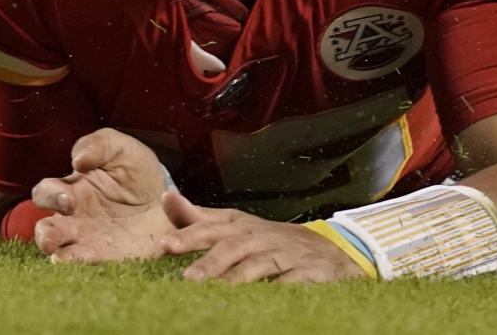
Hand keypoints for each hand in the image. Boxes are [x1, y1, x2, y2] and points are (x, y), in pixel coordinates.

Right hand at [29, 128, 176, 262]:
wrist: (168, 200)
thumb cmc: (137, 170)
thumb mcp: (122, 149)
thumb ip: (98, 145)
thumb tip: (77, 160)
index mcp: (71, 190)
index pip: (45, 194)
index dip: (50, 197)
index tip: (68, 198)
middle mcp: (73, 220)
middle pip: (45, 231)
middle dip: (44, 234)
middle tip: (52, 236)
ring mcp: (88, 243)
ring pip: (61, 255)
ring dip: (58, 257)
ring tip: (60, 258)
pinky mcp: (109, 260)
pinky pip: (92, 268)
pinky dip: (86, 268)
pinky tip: (88, 266)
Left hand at [160, 194, 367, 281]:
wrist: (330, 253)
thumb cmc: (273, 242)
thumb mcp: (238, 227)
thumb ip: (202, 217)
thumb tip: (167, 197)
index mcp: (243, 225)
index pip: (213, 226)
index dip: (190, 233)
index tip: (166, 245)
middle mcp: (263, 236)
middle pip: (234, 245)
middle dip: (210, 261)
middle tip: (186, 279)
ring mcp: (287, 253)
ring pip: (259, 264)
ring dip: (236, 278)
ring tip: (214, 293)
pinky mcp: (308, 272)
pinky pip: (290, 281)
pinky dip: (276, 289)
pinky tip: (259, 299)